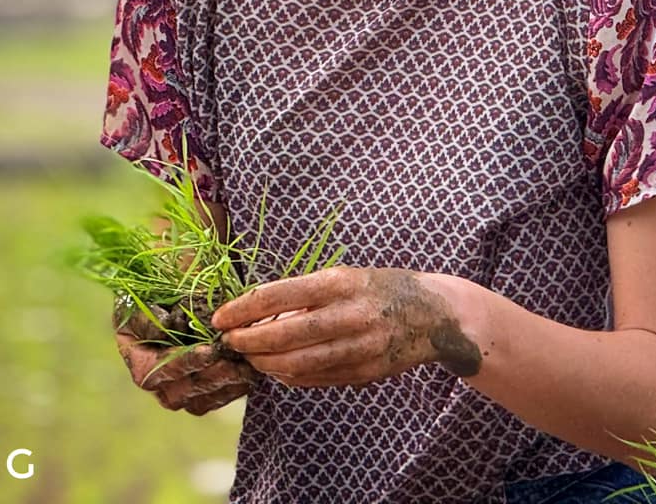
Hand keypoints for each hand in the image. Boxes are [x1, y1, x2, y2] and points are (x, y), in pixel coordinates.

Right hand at [115, 303, 254, 414]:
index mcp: (136, 356)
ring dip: (223, 386)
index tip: (208, 350)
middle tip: (233, 361)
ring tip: (245, 367)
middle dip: (209, 377)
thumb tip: (162, 329)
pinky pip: (214, 401)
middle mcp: (154, 380)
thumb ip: (149, 314)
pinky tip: (249, 372)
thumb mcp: (149, 294)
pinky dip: (233, 389)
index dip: (183, 362)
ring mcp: (176, 391)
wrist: (182, 293)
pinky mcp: (198, 395)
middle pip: (178, 393)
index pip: (155, 370)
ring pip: (198, 402)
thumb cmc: (163, 291)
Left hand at [212, 267, 483, 388]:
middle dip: (249, 342)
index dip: (243, 309)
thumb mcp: (346, 277)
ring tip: (252, 358)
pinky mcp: (366, 373)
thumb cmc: (380, 289)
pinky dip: (291, 376)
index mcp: (341, 282)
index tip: (221, 318)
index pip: (278, 296)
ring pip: (297, 364)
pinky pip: (317, 379)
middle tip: (230, 343)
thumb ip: (305, 295)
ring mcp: (360, 347)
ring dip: (266, 364)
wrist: (434, 314)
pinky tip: (279, 370)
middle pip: (284, 335)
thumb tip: (256, 316)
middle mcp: (350, 314)